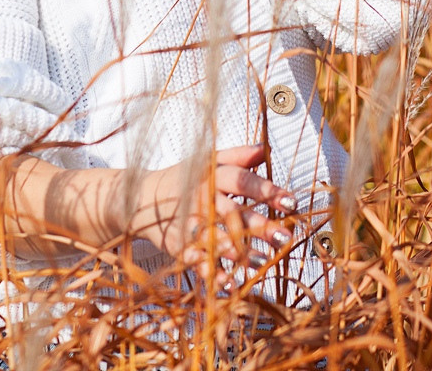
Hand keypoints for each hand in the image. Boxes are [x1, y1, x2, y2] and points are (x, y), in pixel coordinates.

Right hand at [132, 144, 295, 286]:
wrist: (140, 197)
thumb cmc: (183, 179)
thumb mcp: (207, 161)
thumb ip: (236, 156)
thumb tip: (264, 149)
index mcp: (209, 175)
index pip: (241, 180)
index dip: (266, 190)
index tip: (291, 202)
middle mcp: (198, 198)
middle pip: (230, 211)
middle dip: (258, 225)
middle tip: (284, 237)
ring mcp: (186, 222)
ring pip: (214, 238)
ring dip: (238, 251)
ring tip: (262, 262)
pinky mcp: (176, 244)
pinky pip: (195, 259)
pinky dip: (211, 271)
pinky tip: (229, 281)